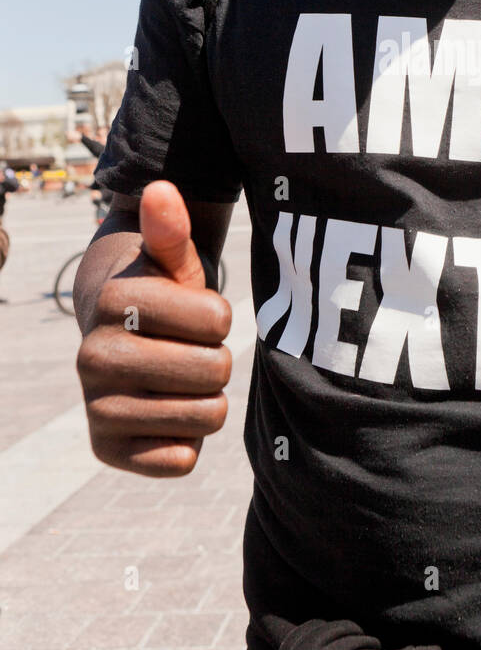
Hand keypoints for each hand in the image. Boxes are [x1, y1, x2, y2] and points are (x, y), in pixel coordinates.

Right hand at [76, 180, 231, 476]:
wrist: (122, 347)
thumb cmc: (162, 299)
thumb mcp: (172, 263)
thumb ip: (171, 230)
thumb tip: (162, 190)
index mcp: (114, 300)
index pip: (219, 317)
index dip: (219, 316)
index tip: (192, 313)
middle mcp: (93, 356)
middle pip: (216, 370)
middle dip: (216, 360)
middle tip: (186, 351)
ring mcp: (97, 408)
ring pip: (208, 416)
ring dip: (207, 400)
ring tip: (178, 380)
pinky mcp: (107, 450)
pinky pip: (183, 458)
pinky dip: (187, 440)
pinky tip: (165, 415)